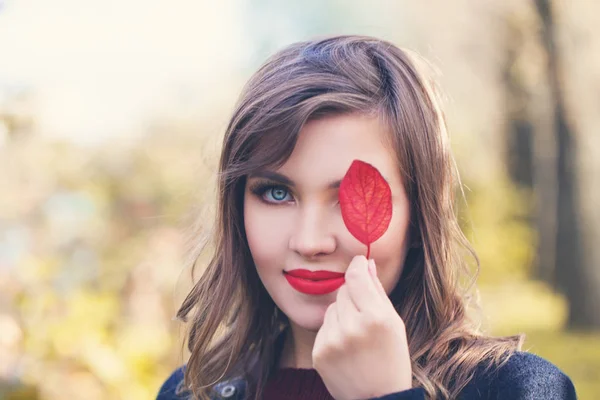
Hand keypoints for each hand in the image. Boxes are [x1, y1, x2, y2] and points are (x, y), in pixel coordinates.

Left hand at [313, 255, 411, 399]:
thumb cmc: (392, 358)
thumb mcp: (394, 323)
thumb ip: (378, 291)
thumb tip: (367, 263)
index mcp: (376, 318)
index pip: (356, 276)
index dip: (357, 265)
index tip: (359, 261)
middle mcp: (352, 327)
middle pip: (343, 291)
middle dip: (353, 296)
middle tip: (366, 315)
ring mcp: (333, 341)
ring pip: (332, 308)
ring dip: (342, 314)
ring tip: (357, 336)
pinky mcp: (319, 353)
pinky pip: (323, 327)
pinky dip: (333, 331)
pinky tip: (346, 348)